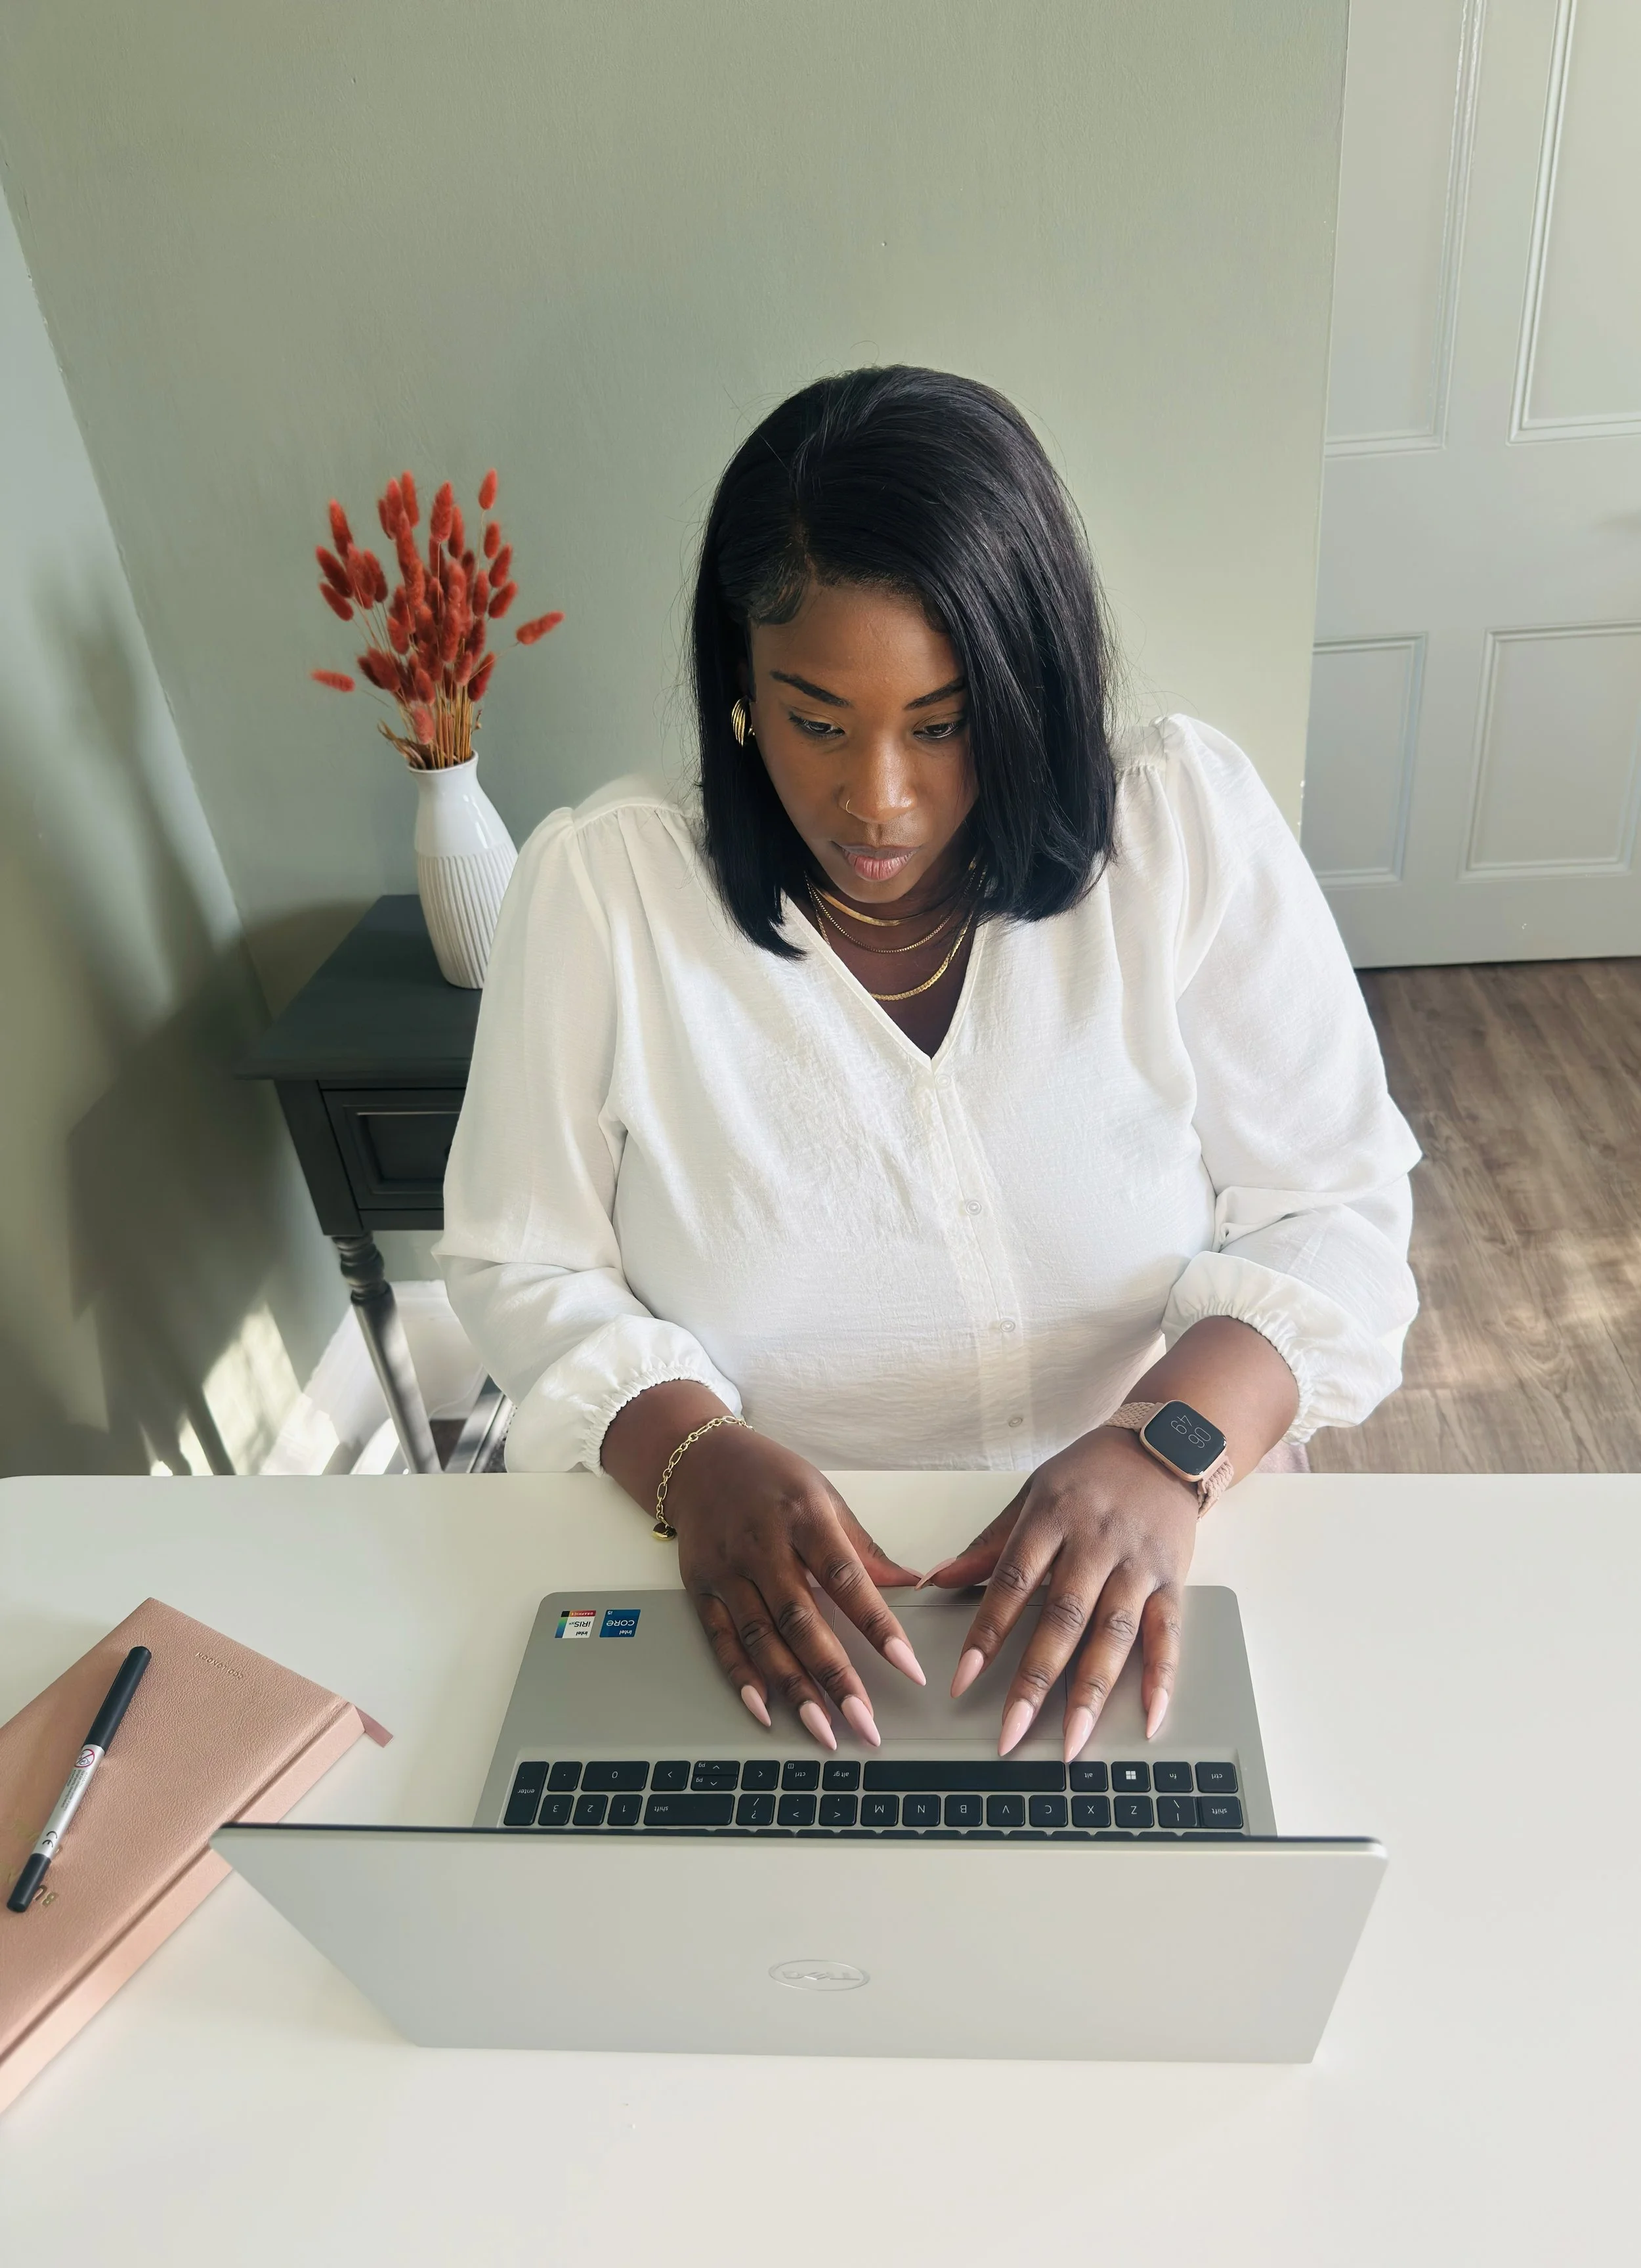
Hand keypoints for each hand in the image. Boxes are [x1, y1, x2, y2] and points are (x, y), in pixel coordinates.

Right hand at [665, 1423, 926, 1747]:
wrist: (697, 1459)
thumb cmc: (772, 1477)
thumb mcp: (824, 1497)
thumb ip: (864, 1548)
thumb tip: (911, 1584)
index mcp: (803, 1517)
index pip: (846, 1578)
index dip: (878, 1625)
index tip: (907, 1666)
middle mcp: (762, 1546)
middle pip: (801, 1620)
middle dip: (835, 1676)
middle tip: (865, 1721)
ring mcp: (727, 1570)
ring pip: (761, 1639)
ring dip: (794, 1690)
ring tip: (824, 1730)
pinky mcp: (701, 1589)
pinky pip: (722, 1641)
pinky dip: (742, 1679)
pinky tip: (765, 1711)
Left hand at [925, 1426, 1198, 1758]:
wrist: (1166, 1444)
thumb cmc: (1091, 1473)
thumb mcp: (1033, 1494)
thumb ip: (991, 1544)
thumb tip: (938, 1579)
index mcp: (1051, 1518)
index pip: (1012, 1583)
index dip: (987, 1634)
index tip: (963, 1680)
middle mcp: (1095, 1542)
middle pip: (1061, 1619)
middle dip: (1035, 1682)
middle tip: (1011, 1732)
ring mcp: (1137, 1563)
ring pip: (1112, 1634)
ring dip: (1091, 1693)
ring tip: (1073, 1743)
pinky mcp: (1173, 1579)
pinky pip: (1168, 1634)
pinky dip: (1161, 1678)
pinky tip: (1149, 1718)